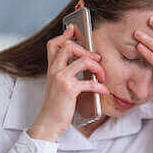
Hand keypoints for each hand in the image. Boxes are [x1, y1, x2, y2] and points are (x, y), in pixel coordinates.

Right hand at [29, 25, 108, 141]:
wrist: (48, 122)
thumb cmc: (56, 105)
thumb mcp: (57, 86)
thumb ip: (65, 74)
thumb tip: (83, 65)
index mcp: (52, 68)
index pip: (53, 44)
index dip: (64, 35)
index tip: (73, 30)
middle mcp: (54, 70)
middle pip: (70, 47)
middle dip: (87, 51)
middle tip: (97, 60)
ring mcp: (61, 79)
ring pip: (83, 61)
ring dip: (97, 68)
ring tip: (102, 77)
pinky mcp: (69, 90)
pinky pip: (89, 83)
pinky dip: (100, 87)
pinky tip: (104, 91)